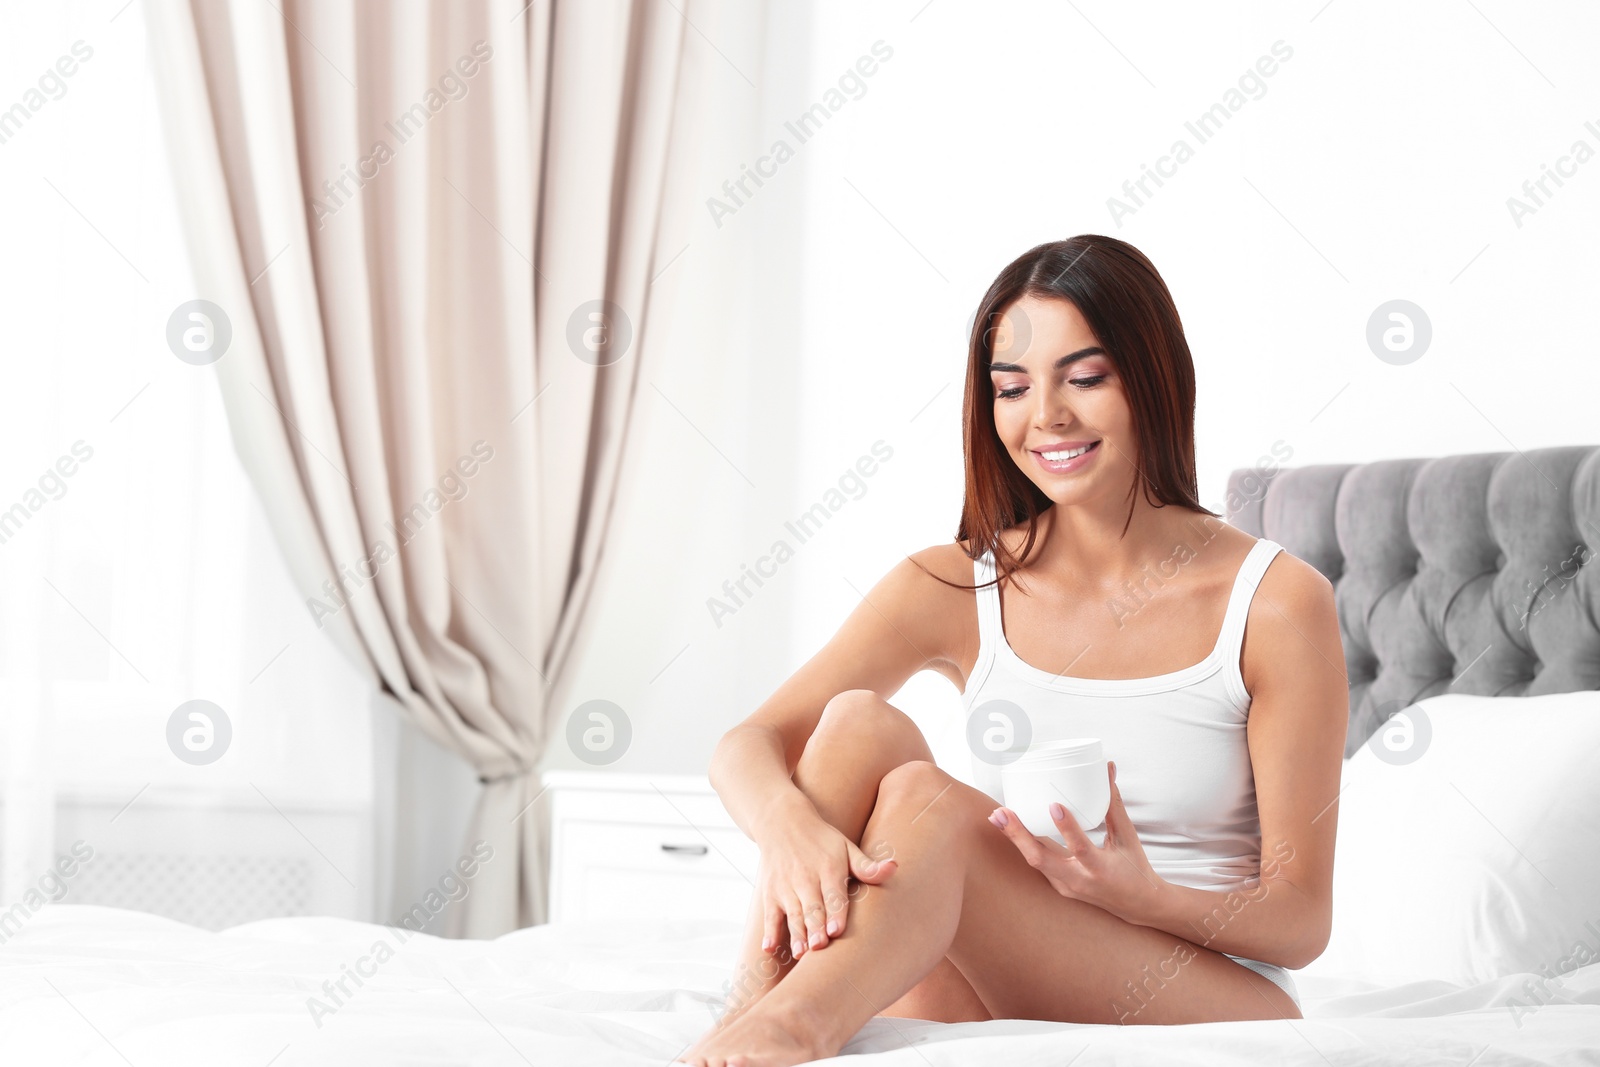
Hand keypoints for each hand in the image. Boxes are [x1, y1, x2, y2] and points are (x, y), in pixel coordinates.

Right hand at [754, 804, 896, 960]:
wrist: (782, 822)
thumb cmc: (821, 840)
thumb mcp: (846, 847)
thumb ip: (867, 866)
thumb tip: (894, 867)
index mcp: (828, 868)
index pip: (833, 893)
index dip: (835, 912)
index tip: (837, 930)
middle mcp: (805, 878)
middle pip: (812, 907)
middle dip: (815, 927)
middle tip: (820, 946)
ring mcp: (785, 887)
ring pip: (792, 914)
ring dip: (796, 934)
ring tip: (801, 952)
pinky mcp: (770, 894)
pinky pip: (769, 915)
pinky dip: (769, 932)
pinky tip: (768, 948)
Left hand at [987, 761, 1163, 920]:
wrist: (1137, 906)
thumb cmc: (1134, 868)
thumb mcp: (1127, 837)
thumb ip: (1113, 803)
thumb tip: (1107, 769)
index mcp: (1100, 869)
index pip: (1081, 848)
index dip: (1066, 828)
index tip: (1053, 805)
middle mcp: (1079, 881)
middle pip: (1041, 859)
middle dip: (1018, 835)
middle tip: (1001, 812)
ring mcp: (1066, 886)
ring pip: (1034, 861)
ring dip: (1015, 839)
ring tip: (997, 816)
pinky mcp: (1059, 887)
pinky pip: (1038, 864)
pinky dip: (1024, 845)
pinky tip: (1011, 828)